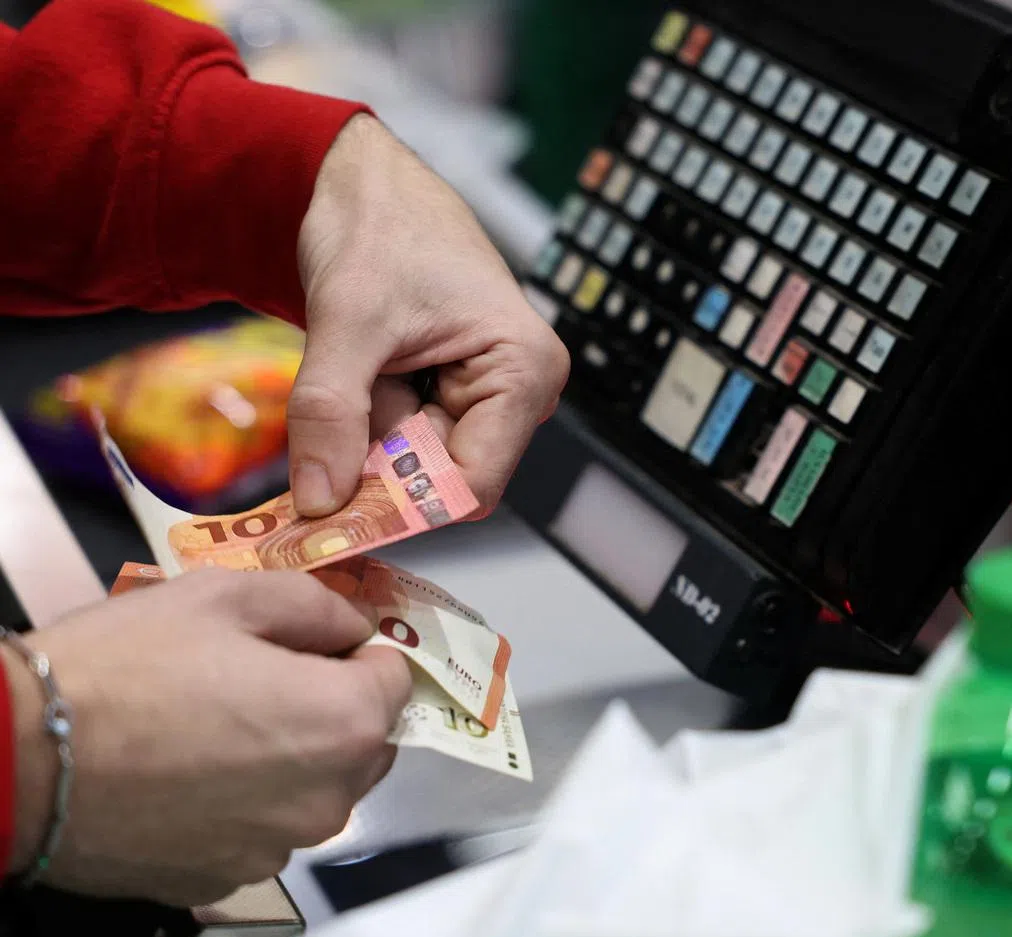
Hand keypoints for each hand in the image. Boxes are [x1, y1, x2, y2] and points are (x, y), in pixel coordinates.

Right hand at [5, 570, 411, 904]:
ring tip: (213, 729)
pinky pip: (263, 830)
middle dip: (332, 708)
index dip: (357, 655)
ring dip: (290, 760)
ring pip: (315, 790)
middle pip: (365, 742)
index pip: (396, 680)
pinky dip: (245, 805)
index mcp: (345, 723)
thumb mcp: (227, 595)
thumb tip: (356, 629)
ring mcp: (279, 851)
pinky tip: (187, 778)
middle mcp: (330, 800)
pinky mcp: (226, 881)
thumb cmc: (128, 666)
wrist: (20, 758)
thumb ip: (318, 607)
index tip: (310, 646)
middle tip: (256, 681)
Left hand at [289, 113, 569, 516]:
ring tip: (351, 373)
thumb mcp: (347, 320)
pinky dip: (365, 427)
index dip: (404, 505)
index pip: (472, 484)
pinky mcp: (454, 396)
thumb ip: (330, 414)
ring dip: (366, 441)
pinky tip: (356, 380)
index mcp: (523, 370)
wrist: (365, 181)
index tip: (334, 513)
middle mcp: (518, 393)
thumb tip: (320, 504)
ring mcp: (487, 397)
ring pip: (416, 463)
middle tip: (320, 441)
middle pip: (442, 479)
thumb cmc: (379, 224)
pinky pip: (403, 441)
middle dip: (377, 469)